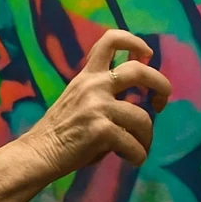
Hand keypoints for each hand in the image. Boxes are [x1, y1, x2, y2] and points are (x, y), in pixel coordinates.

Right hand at [19, 29, 172, 176]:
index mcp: (87, 76)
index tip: (147, 55)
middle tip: (160, 103)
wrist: (39, 153)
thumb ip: (103, 95)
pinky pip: (135, 145)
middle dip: (161, 85)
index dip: (135, 42)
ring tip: (140, 147)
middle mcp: (94, 86)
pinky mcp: (102, 131)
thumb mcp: (78, 100)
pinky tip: (133, 160)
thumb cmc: (59, 132)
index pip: (110, 41)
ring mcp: (98, 107)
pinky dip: (138, 156)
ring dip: (147, 137)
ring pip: (143, 118)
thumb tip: (137, 104)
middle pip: (139, 71)